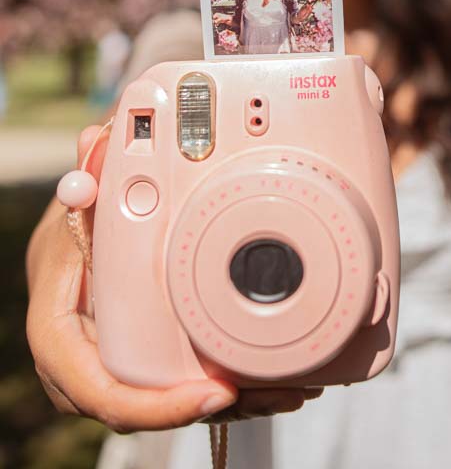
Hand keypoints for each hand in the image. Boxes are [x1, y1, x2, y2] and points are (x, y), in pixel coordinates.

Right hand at [26, 126, 321, 432]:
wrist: (79, 225)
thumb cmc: (78, 214)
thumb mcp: (81, 194)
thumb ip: (89, 178)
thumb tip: (94, 147)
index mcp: (60, 327)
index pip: (96, 387)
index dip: (150, 405)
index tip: (211, 394)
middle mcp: (85, 356)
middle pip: (141, 406)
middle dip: (204, 409)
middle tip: (265, 393)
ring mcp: (117, 359)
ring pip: (167, 401)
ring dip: (229, 404)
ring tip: (284, 391)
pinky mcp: (147, 354)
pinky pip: (180, 381)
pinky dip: (228, 383)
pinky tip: (273, 377)